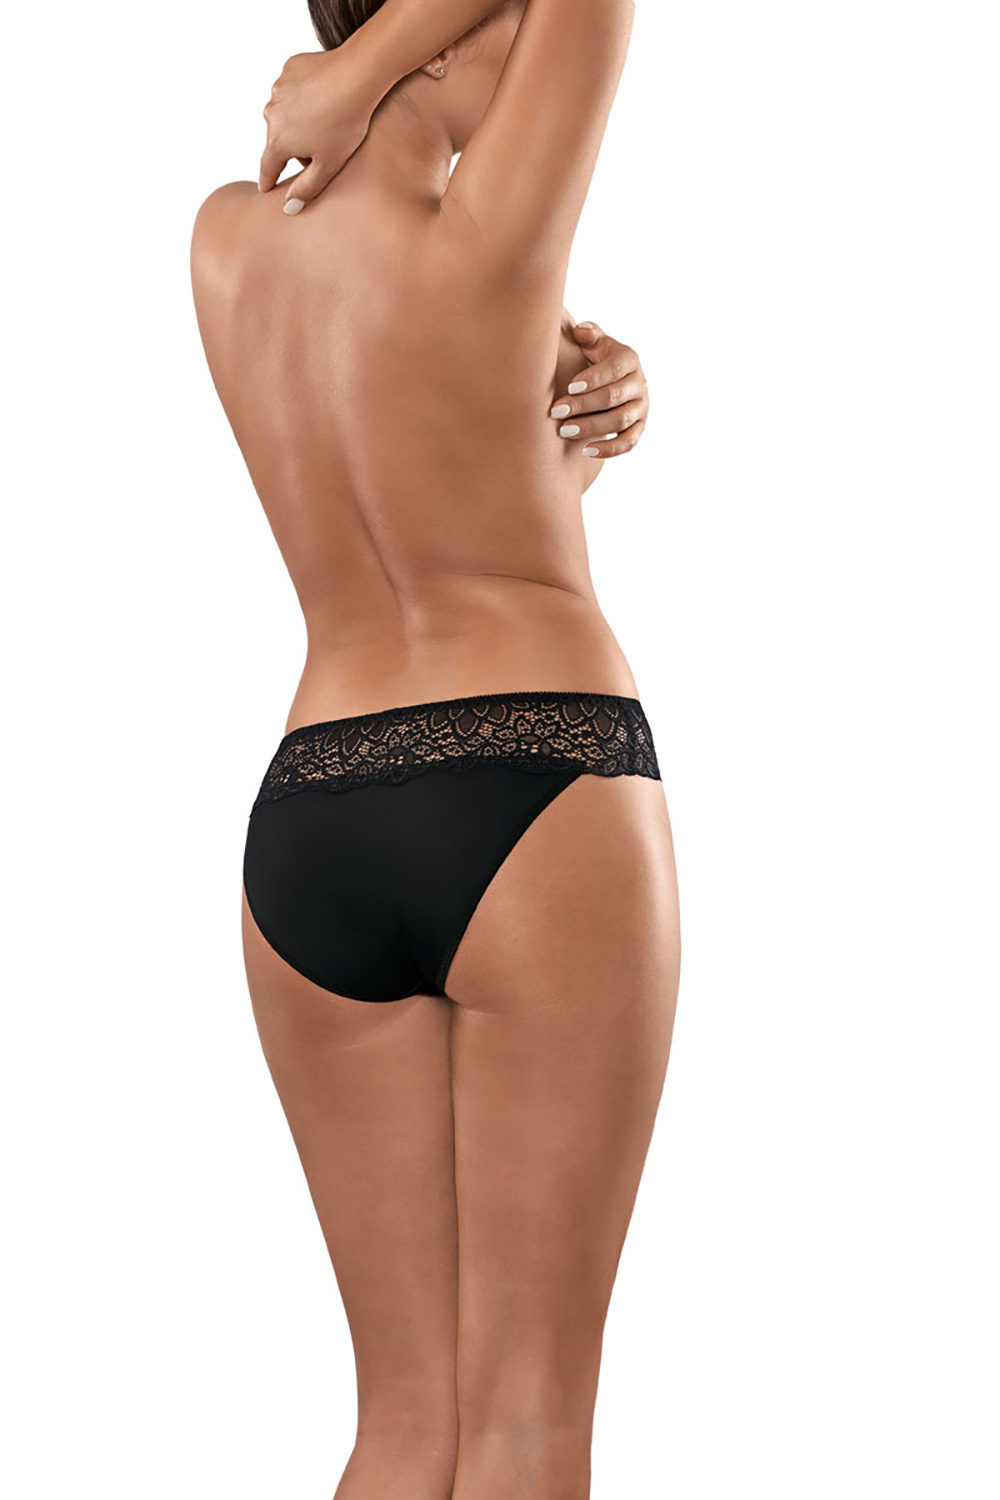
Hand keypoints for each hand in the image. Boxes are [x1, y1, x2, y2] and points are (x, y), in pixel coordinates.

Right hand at [260, 50, 378, 213]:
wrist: (357, 75)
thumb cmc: (347, 124)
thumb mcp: (330, 164)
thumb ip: (307, 189)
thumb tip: (288, 208)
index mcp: (278, 141)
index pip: (268, 167)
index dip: (268, 179)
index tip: (265, 188)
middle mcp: (271, 114)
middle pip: (280, 139)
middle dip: (296, 145)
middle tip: (324, 145)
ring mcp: (278, 89)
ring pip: (287, 113)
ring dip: (300, 119)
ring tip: (327, 118)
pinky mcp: (289, 69)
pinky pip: (294, 89)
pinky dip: (305, 95)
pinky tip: (325, 95)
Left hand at [550, 323, 649, 458]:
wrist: (608, 381)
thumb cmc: (594, 360)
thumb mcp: (593, 343)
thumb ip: (588, 334)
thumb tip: (581, 332)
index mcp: (629, 359)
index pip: (614, 369)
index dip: (593, 378)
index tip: (570, 386)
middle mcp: (640, 383)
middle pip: (613, 396)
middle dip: (584, 405)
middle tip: (557, 411)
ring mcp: (641, 407)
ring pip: (620, 421)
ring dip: (592, 427)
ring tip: (565, 431)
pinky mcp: (639, 428)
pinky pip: (628, 443)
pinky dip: (609, 449)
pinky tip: (586, 451)